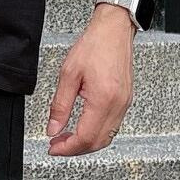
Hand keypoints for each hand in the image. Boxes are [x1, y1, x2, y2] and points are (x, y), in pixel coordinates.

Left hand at [45, 4, 135, 155]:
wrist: (114, 30)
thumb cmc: (94, 45)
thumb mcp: (68, 74)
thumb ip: (59, 105)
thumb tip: (53, 128)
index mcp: (103, 99)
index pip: (85, 137)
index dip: (67, 148)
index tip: (53, 147)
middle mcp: (118, 105)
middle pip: (97, 143)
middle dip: (75, 149)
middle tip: (57, 145)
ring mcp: (125, 104)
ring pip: (107, 138)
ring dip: (86, 143)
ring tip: (67, 137)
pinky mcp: (126, 101)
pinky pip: (112, 126)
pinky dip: (96, 133)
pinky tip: (83, 127)